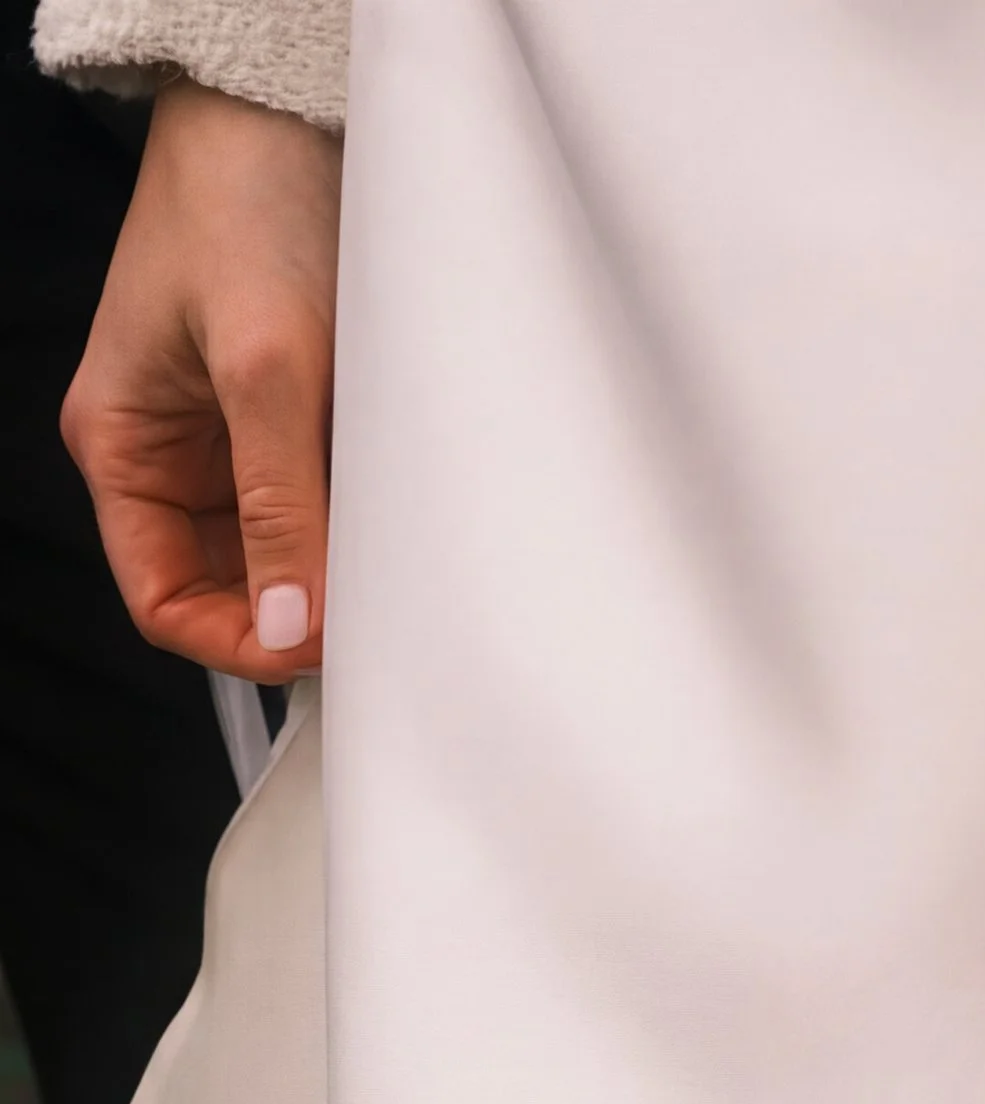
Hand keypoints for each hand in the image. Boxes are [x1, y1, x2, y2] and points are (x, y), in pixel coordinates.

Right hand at [63, 80, 340, 680]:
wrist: (284, 106)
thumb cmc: (246, 206)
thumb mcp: (267, 366)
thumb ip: (280, 505)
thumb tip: (289, 629)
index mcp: (124, 446)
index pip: (164, 600)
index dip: (236, 643)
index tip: (315, 648)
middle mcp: (171, 454)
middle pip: (229, 590)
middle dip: (294, 615)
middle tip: (372, 621)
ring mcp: (231, 440)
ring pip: (283, 554)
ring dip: (333, 572)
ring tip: (387, 566)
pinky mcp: (289, 419)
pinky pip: (320, 504)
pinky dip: (356, 526)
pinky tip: (393, 523)